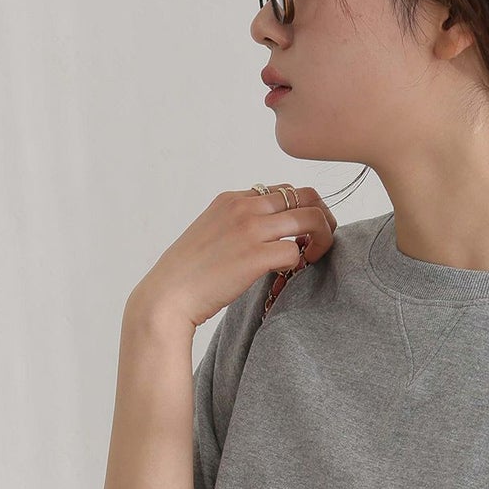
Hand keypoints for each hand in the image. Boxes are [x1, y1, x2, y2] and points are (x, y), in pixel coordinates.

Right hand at [128, 184, 336, 332]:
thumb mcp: (212, 234)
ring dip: (322, 238)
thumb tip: (270, 236)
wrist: (166, 297)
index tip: (299, 233)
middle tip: (320, 241)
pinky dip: (299, 264)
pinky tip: (285, 275)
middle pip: (306, 195)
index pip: (284, 190)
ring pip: (311, 218)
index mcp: (231, 199)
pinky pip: (296, 251)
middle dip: (323, 217)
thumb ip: (239, 226)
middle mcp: (242, 207)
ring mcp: (249, 229)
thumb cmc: (188, 275)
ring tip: (311, 258)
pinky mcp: (254, 256)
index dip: (300, 210)